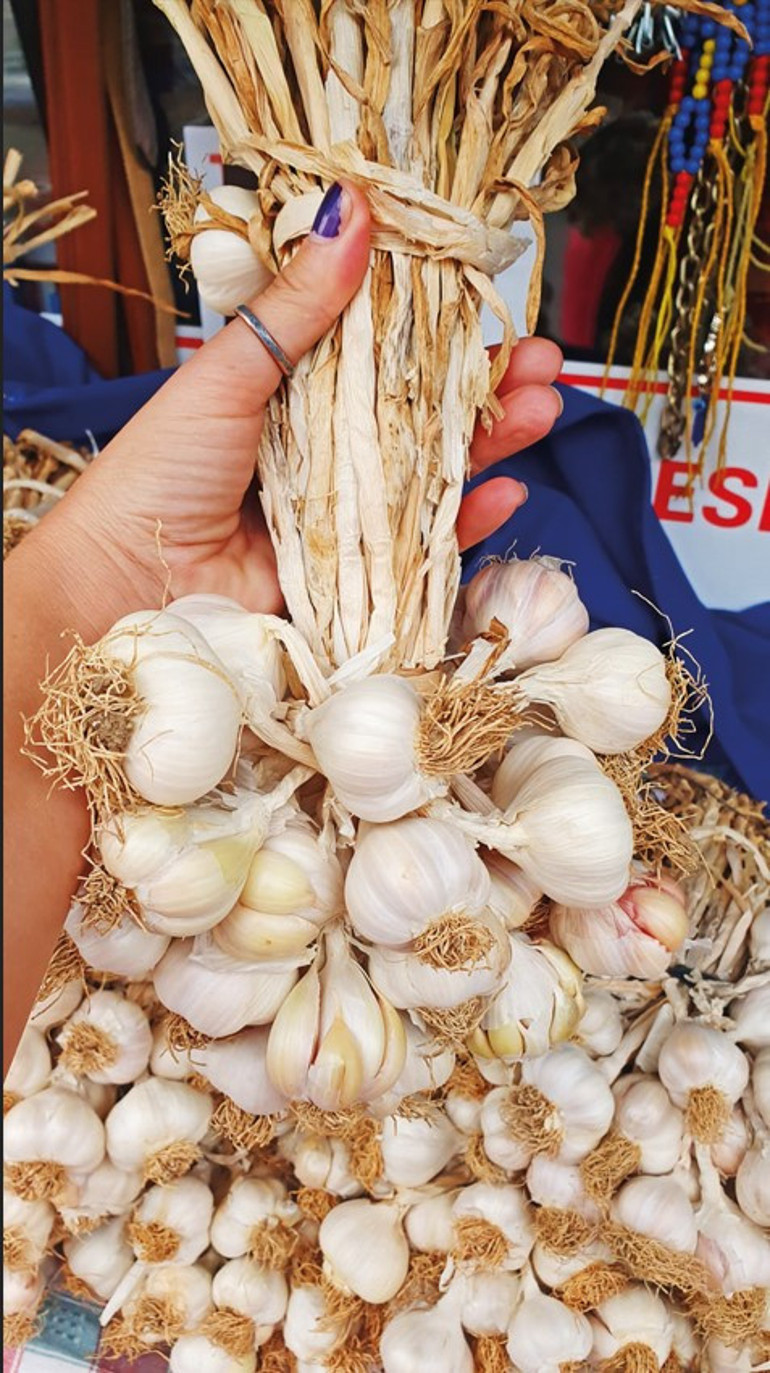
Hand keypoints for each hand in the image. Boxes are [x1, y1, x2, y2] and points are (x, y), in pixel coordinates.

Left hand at [30, 182, 561, 636]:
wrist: (127, 579)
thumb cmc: (161, 471)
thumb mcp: (229, 374)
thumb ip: (296, 307)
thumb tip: (352, 212)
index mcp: (295, 391)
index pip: (383, 353)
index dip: (439, 331)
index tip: (492, 304)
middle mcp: (328, 450)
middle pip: (424, 414)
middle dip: (488, 388)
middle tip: (545, 362)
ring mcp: (346, 514)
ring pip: (435, 475)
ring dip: (493, 444)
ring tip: (544, 409)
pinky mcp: (355, 574)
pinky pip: (422, 547)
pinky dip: (467, 524)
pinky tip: (505, 493)